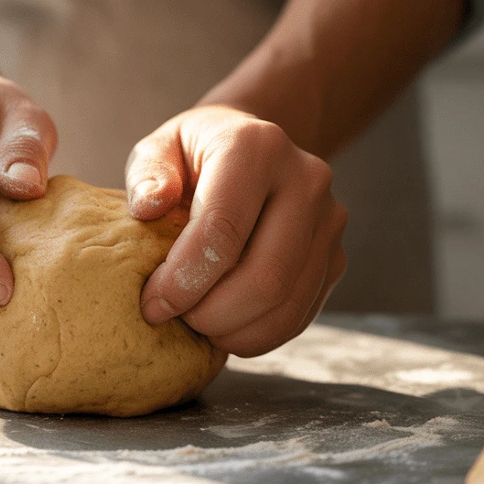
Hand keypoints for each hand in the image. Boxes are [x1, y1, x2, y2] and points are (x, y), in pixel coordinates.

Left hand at [125, 106, 346, 356]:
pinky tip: (226, 326)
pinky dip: (258, 335)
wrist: (253, 150)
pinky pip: (301, 314)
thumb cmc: (195, 156)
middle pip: (265, 275)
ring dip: (236, 331)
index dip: (184, 279)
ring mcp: (328, 222)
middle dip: (213, 315)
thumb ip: (147, 173)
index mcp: (257, 148)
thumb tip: (149, 207)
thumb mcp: (160, 149)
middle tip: (176, 320)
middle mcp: (305, 181)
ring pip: (287, 303)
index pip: (223, 228)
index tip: (153, 306)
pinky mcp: (336, 256)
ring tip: (198, 325)